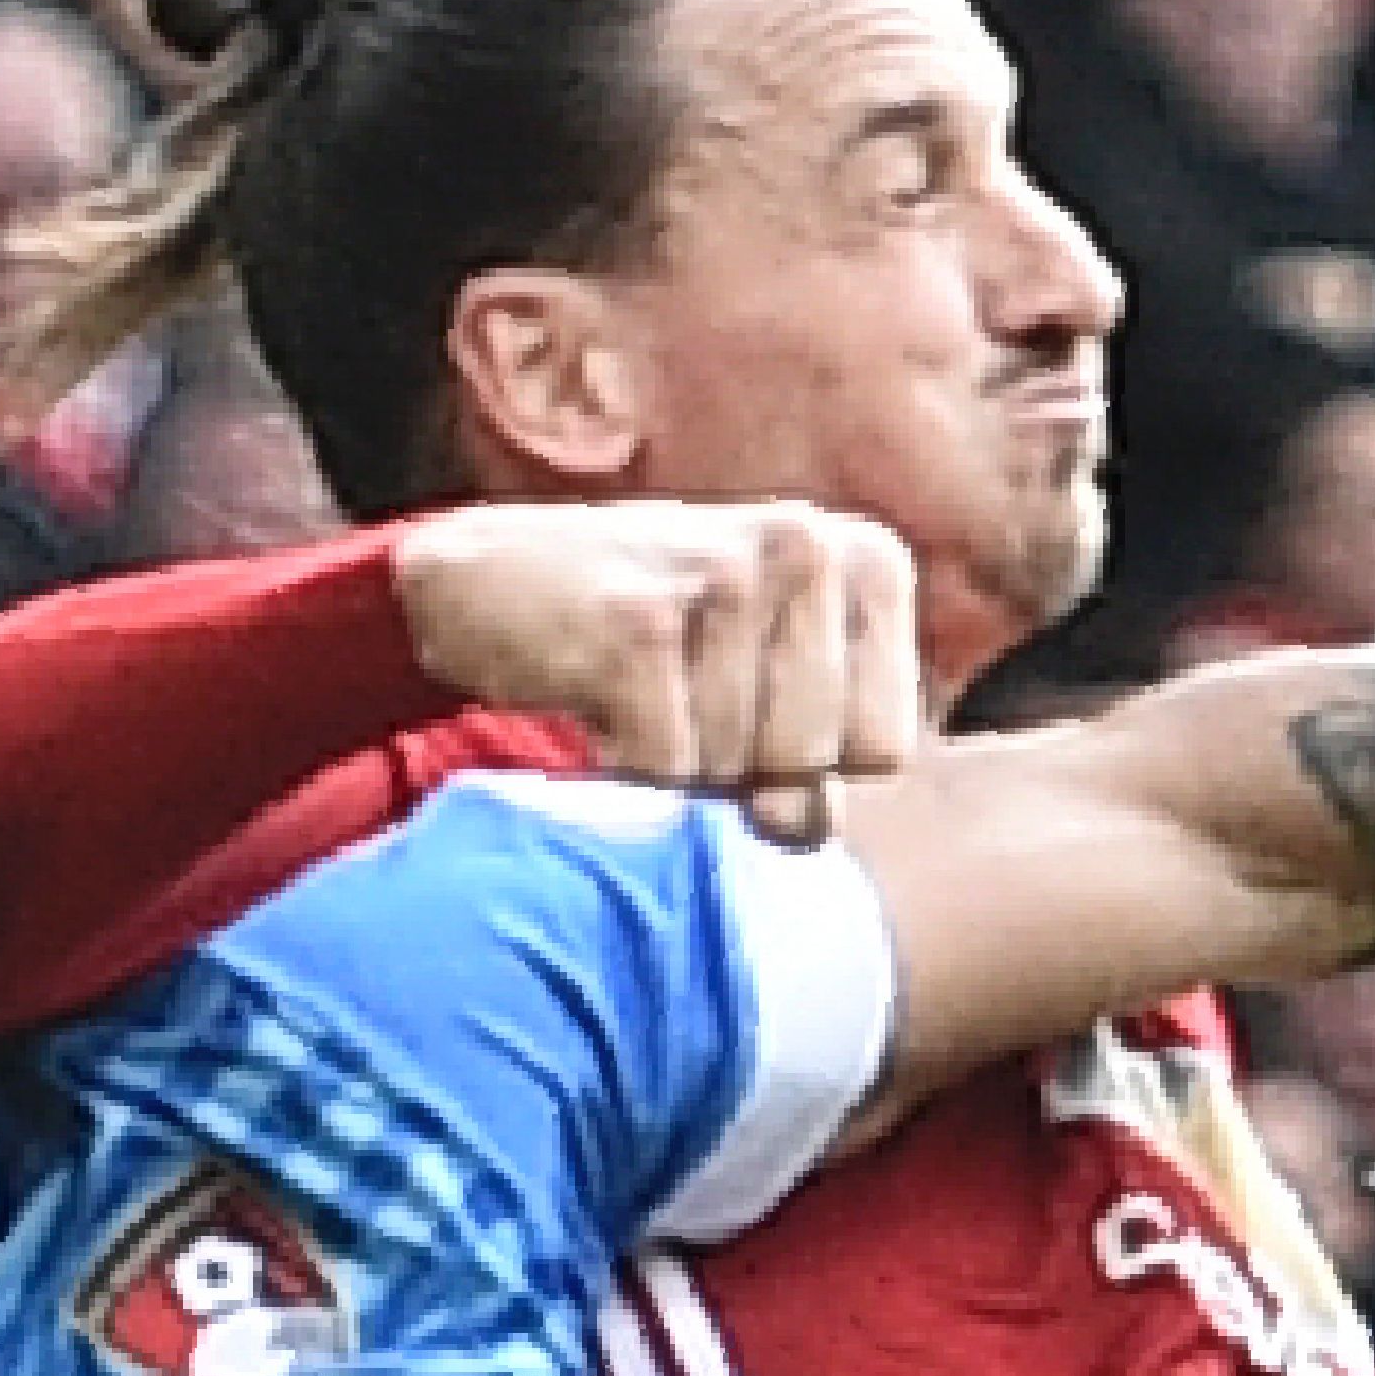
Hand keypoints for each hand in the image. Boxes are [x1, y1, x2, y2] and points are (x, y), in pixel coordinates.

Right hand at [392, 500, 928, 843]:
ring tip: (642, 686)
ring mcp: (725, 574)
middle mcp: (808, 545)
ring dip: (676, 759)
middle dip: (742, 768)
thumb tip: (811, 830)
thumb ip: (821, 753)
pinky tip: (598, 692)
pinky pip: (663, 768)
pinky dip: (621, 761)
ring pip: (734, 769)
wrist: (491, 577)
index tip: (753, 704)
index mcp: (867, 558)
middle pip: (811, 765)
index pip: (884, 750)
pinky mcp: (640, 620)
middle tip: (685, 696)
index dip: (810, 765)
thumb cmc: (658, 637)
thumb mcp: (766, 672)